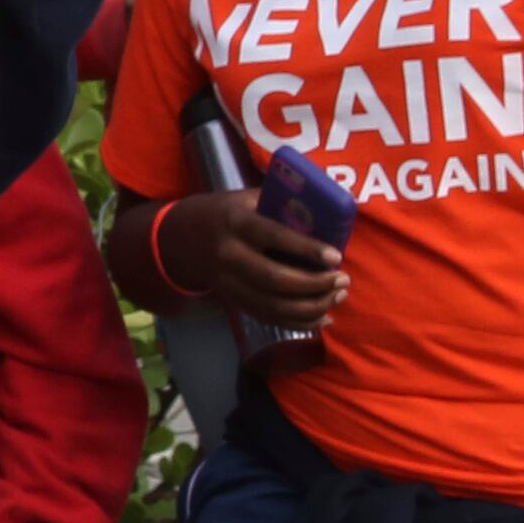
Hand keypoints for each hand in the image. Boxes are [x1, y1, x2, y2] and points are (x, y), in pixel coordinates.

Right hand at [163, 190, 347, 329]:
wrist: (180, 239)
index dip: (306, 249)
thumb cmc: (225, 213)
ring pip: (273, 305)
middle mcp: (229, 255)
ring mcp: (228, 283)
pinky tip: (323, 318)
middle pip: (275, 279)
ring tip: (339, 296)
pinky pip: (268, 318)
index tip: (336, 257)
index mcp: (236, 223)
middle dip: (315, 284)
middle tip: (343, 280)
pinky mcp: (232, 301)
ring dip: (312, 307)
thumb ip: (280, 205)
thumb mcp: (246, 199)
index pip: (274, 237)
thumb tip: (325, 213)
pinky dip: (299, 323)